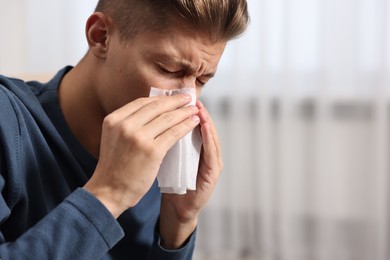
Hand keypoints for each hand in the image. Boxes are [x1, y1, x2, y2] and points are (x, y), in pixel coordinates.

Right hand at [84, 94, 199, 217]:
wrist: (109, 192)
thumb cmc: (114, 167)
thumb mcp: (114, 137)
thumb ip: (128, 124)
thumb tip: (153, 111)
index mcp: (114, 119)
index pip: (142, 102)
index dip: (160, 98)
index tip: (173, 96)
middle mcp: (125, 125)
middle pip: (156, 107)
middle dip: (175, 101)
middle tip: (188, 98)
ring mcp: (138, 137)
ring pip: (167, 118)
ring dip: (184, 112)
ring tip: (194, 110)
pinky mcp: (152, 151)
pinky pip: (174, 133)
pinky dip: (186, 126)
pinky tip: (193, 123)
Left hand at [159, 100, 222, 248]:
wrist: (177, 206)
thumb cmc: (172, 180)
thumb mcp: (169, 155)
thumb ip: (168, 138)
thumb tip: (154, 117)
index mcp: (196, 148)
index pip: (193, 125)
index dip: (187, 111)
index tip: (180, 97)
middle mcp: (207, 153)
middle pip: (205, 127)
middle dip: (198, 112)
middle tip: (192, 98)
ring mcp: (212, 163)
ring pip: (212, 137)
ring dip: (207, 121)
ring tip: (200, 108)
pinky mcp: (213, 174)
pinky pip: (212, 153)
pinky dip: (210, 139)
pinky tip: (205, 127)